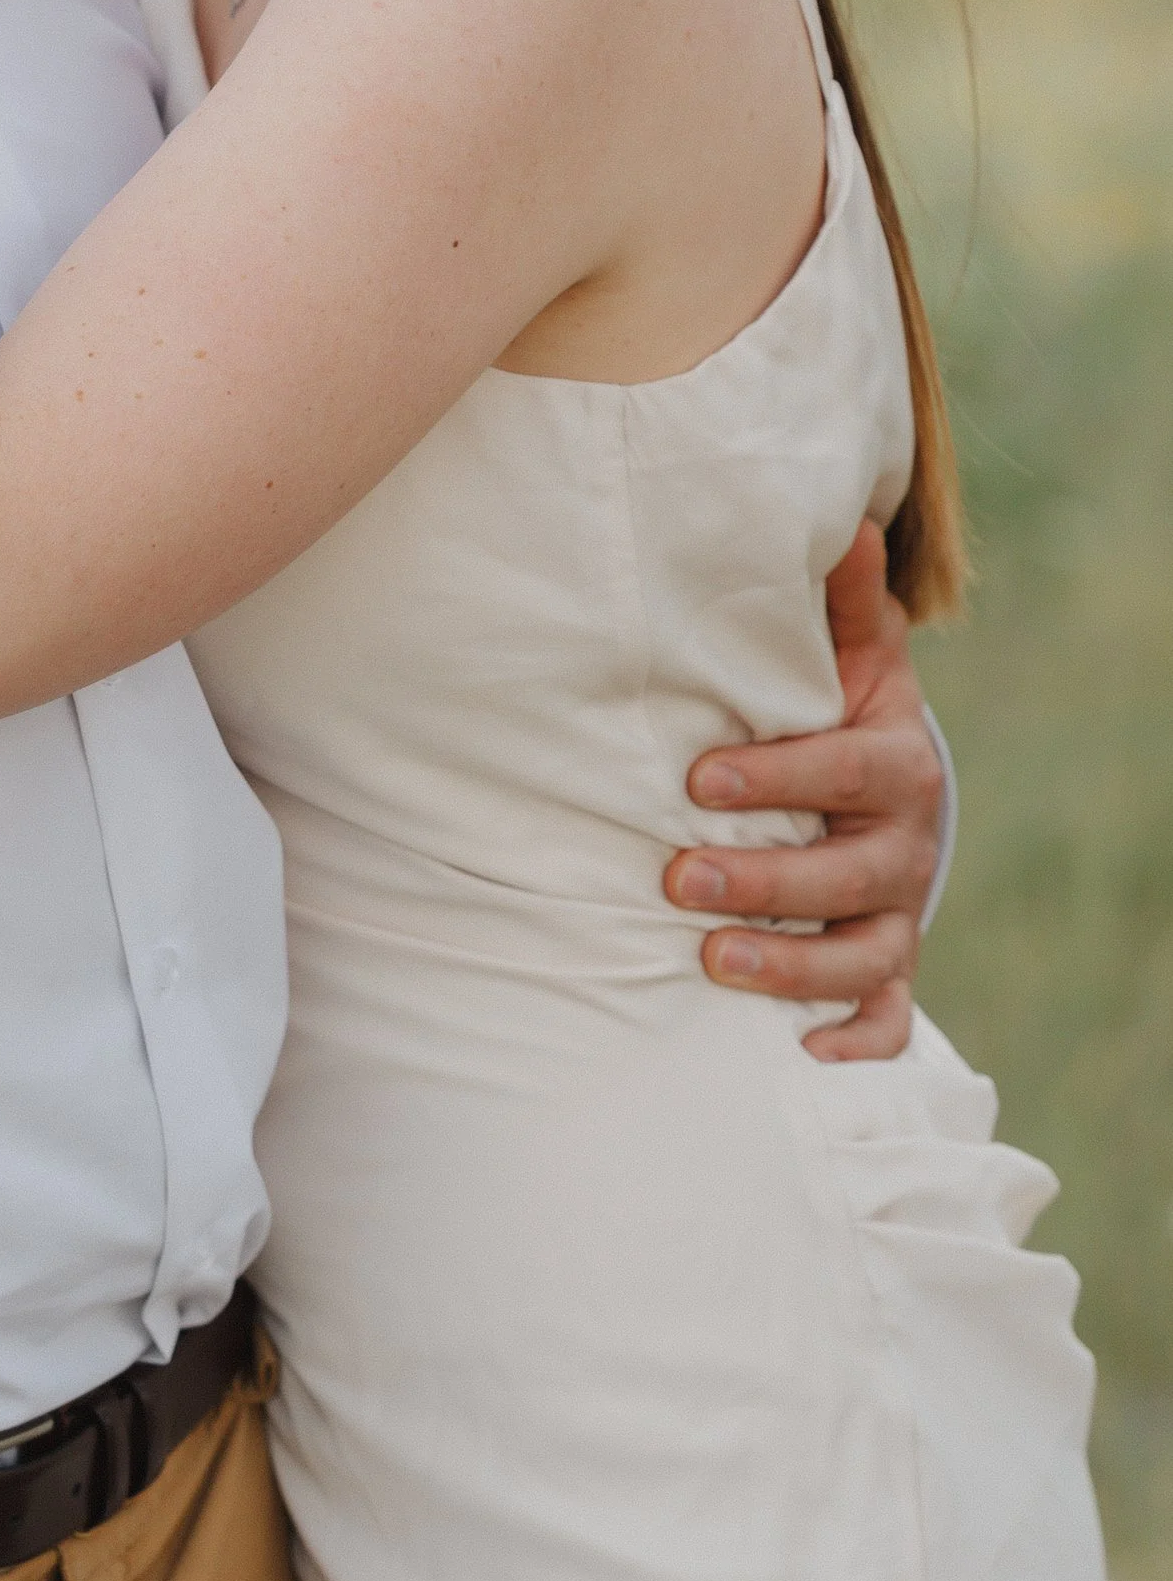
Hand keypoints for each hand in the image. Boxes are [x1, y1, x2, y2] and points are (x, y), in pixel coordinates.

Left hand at [664, 524, 942, 1060]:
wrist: (882, 789)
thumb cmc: (836, 713)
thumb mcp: (846, 656)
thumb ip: (838, 602)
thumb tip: (846, 521)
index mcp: (892, 762)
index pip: (843, 769)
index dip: (776, 775)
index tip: (698, 778)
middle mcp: (903, 844)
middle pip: (848, 872)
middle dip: (765, 880)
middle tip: (678, 878)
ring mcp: (896, 913)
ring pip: (864, 954)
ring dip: (791, 965)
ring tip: (711, 962)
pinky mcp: (885, 969)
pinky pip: (886, 1020)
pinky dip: (854, 1044)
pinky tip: (801, 1059)